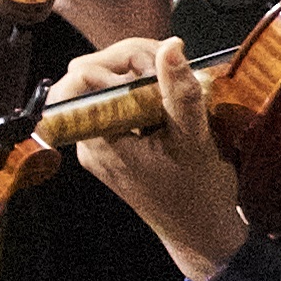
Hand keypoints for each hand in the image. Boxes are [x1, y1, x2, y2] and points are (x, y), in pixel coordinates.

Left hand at [50, 38, 249, 280]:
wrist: (200, 233)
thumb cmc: (197, 194)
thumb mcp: (193, 139)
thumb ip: (179, 93)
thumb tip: (170, 47)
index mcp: (98, 140)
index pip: (80, 80)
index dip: (116, 61)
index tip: (155, 66)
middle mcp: (89, 139)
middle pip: (89, 78)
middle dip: (128, 63)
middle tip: (168, 69)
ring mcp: (100, 141)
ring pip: (103, 87)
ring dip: (138, 75)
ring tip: (173, 83)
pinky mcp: (115, 143)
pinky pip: (117, 103)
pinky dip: (142, 91)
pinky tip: (169, 97)